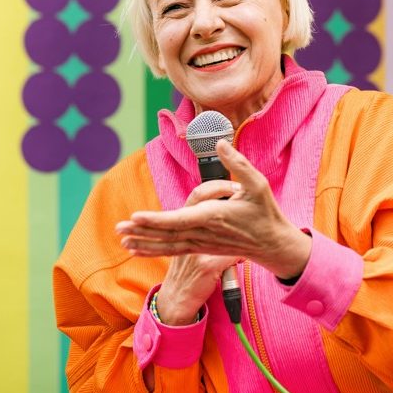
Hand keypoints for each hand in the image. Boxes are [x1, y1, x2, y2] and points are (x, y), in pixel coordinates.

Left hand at [116, 138, 311, 281]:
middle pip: (167, 233)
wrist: (272, 245)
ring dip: (144, 242)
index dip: (156, 219)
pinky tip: (138, 249)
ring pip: (168, 244)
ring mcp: (201, 243)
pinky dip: (154, 250)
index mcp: (214, 217)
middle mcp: (204, 233)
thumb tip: (220, 143)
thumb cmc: (265, 213)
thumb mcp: (258, 184)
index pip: (179, 219)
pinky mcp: (201, 248)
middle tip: (119, 228)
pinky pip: (173, 250)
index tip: (136, 217)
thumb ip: (238, 163)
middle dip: (142, 231)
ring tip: (123, 240)